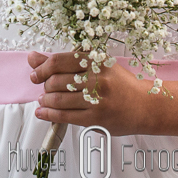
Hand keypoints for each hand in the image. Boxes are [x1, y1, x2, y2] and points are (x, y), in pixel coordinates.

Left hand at [28, 51, 163, 135]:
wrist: (145, 106)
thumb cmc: (119, 84)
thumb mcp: (97, 66)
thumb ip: (65, 62)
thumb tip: (33, 58)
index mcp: (97, 61)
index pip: (60, 61)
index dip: (42, 68)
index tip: (36, 74)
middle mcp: (97, 79)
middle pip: (56, 81)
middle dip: (45, 86)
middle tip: (44, 89)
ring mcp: (96, 100)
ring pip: (58, 100)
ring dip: (46, 101)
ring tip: (44, 100)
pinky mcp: (95, 119)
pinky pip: (64, 117)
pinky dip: (48, 115)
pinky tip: (42, 112)